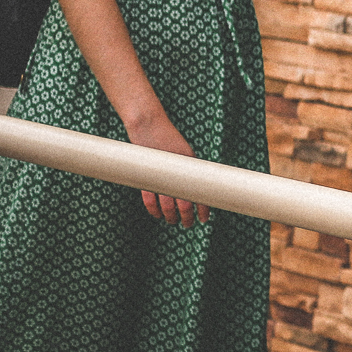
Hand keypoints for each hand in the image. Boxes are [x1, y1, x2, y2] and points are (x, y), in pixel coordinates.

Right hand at [124, 112, 208, 226]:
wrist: (149, 126)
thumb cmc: (168, 139)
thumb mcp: (184, 153)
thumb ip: (188, 169)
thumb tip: (195, 187)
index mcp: (191, 167)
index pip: (200, 193)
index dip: (203, 209)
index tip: (205, 219)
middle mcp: (178, 173)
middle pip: (184, 204)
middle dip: (187, 217)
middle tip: (189, 225)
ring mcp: (161, 176)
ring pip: (167, 205)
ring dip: (171, 217)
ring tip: (173, 222)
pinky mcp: (147, 176)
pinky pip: (149, 199)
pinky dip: (153, 210)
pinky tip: (158, 215)